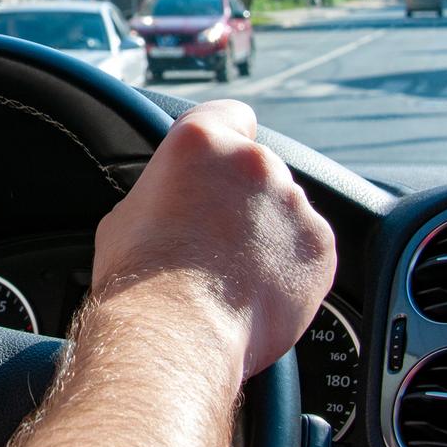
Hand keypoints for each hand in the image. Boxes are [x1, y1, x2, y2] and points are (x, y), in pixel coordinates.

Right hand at [91, 100, 334, 377]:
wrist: (177, 332)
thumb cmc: (141, 278)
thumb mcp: (128, 213)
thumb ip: (164, 192)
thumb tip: (171, 204)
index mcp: (201, 141)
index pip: (232, 114)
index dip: (227, 138)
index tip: (222, 163)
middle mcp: (254, 161)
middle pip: (259, 168)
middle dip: (244, 197)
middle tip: (216, 236)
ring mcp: (293, 203)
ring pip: (285, 210)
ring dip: (269, 232)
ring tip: (234, 273)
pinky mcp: (319, 247)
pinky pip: (307, 249)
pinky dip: (291, 266)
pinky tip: (257, 289)